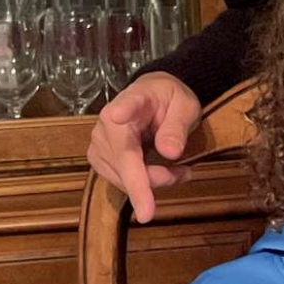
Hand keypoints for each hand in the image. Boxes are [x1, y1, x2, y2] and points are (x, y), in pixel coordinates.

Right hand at [87, 72, 201, 222]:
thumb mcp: (185, 107)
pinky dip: (144, 185)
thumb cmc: (168, 101)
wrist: (153, 99)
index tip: (118, 115)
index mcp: (131, 101)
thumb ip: (177, 127)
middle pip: (128, 163)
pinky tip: (160, 172)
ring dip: (154, 181)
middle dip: (158, 177)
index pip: (127, 107)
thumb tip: (170, 152)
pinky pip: (122, 183)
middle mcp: (107, 124)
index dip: (123, 111)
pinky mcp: (99, 161)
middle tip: (184, 173)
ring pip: (126, 179)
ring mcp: (99, 144)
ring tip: (176, 171)